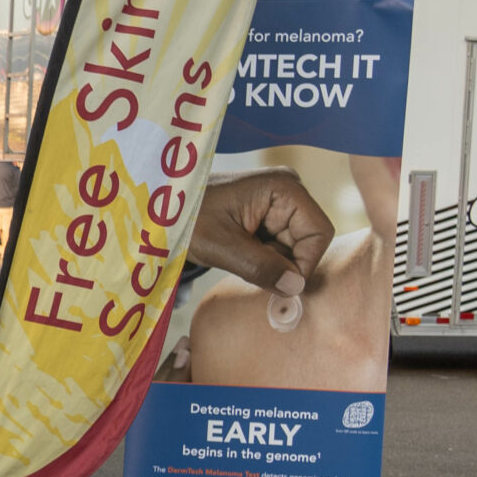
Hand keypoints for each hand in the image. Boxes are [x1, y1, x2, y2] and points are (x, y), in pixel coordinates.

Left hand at [189, 169, 334, 293]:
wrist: (158, 208)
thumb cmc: (185, 217)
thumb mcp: (221, 246)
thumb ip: (260, 267)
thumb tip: (296, 288)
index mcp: (283, 188)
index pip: (318, 233)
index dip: (304, 263)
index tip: (278, 284)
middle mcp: (287, 191)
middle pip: (306, 241)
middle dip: (283, 264)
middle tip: (248, 270)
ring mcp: (277, 202)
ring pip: (291, 247)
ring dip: (270, 263)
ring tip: (236, 259)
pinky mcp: (266, 214)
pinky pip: (276, 244)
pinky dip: (261, 258)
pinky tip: (237, 255)